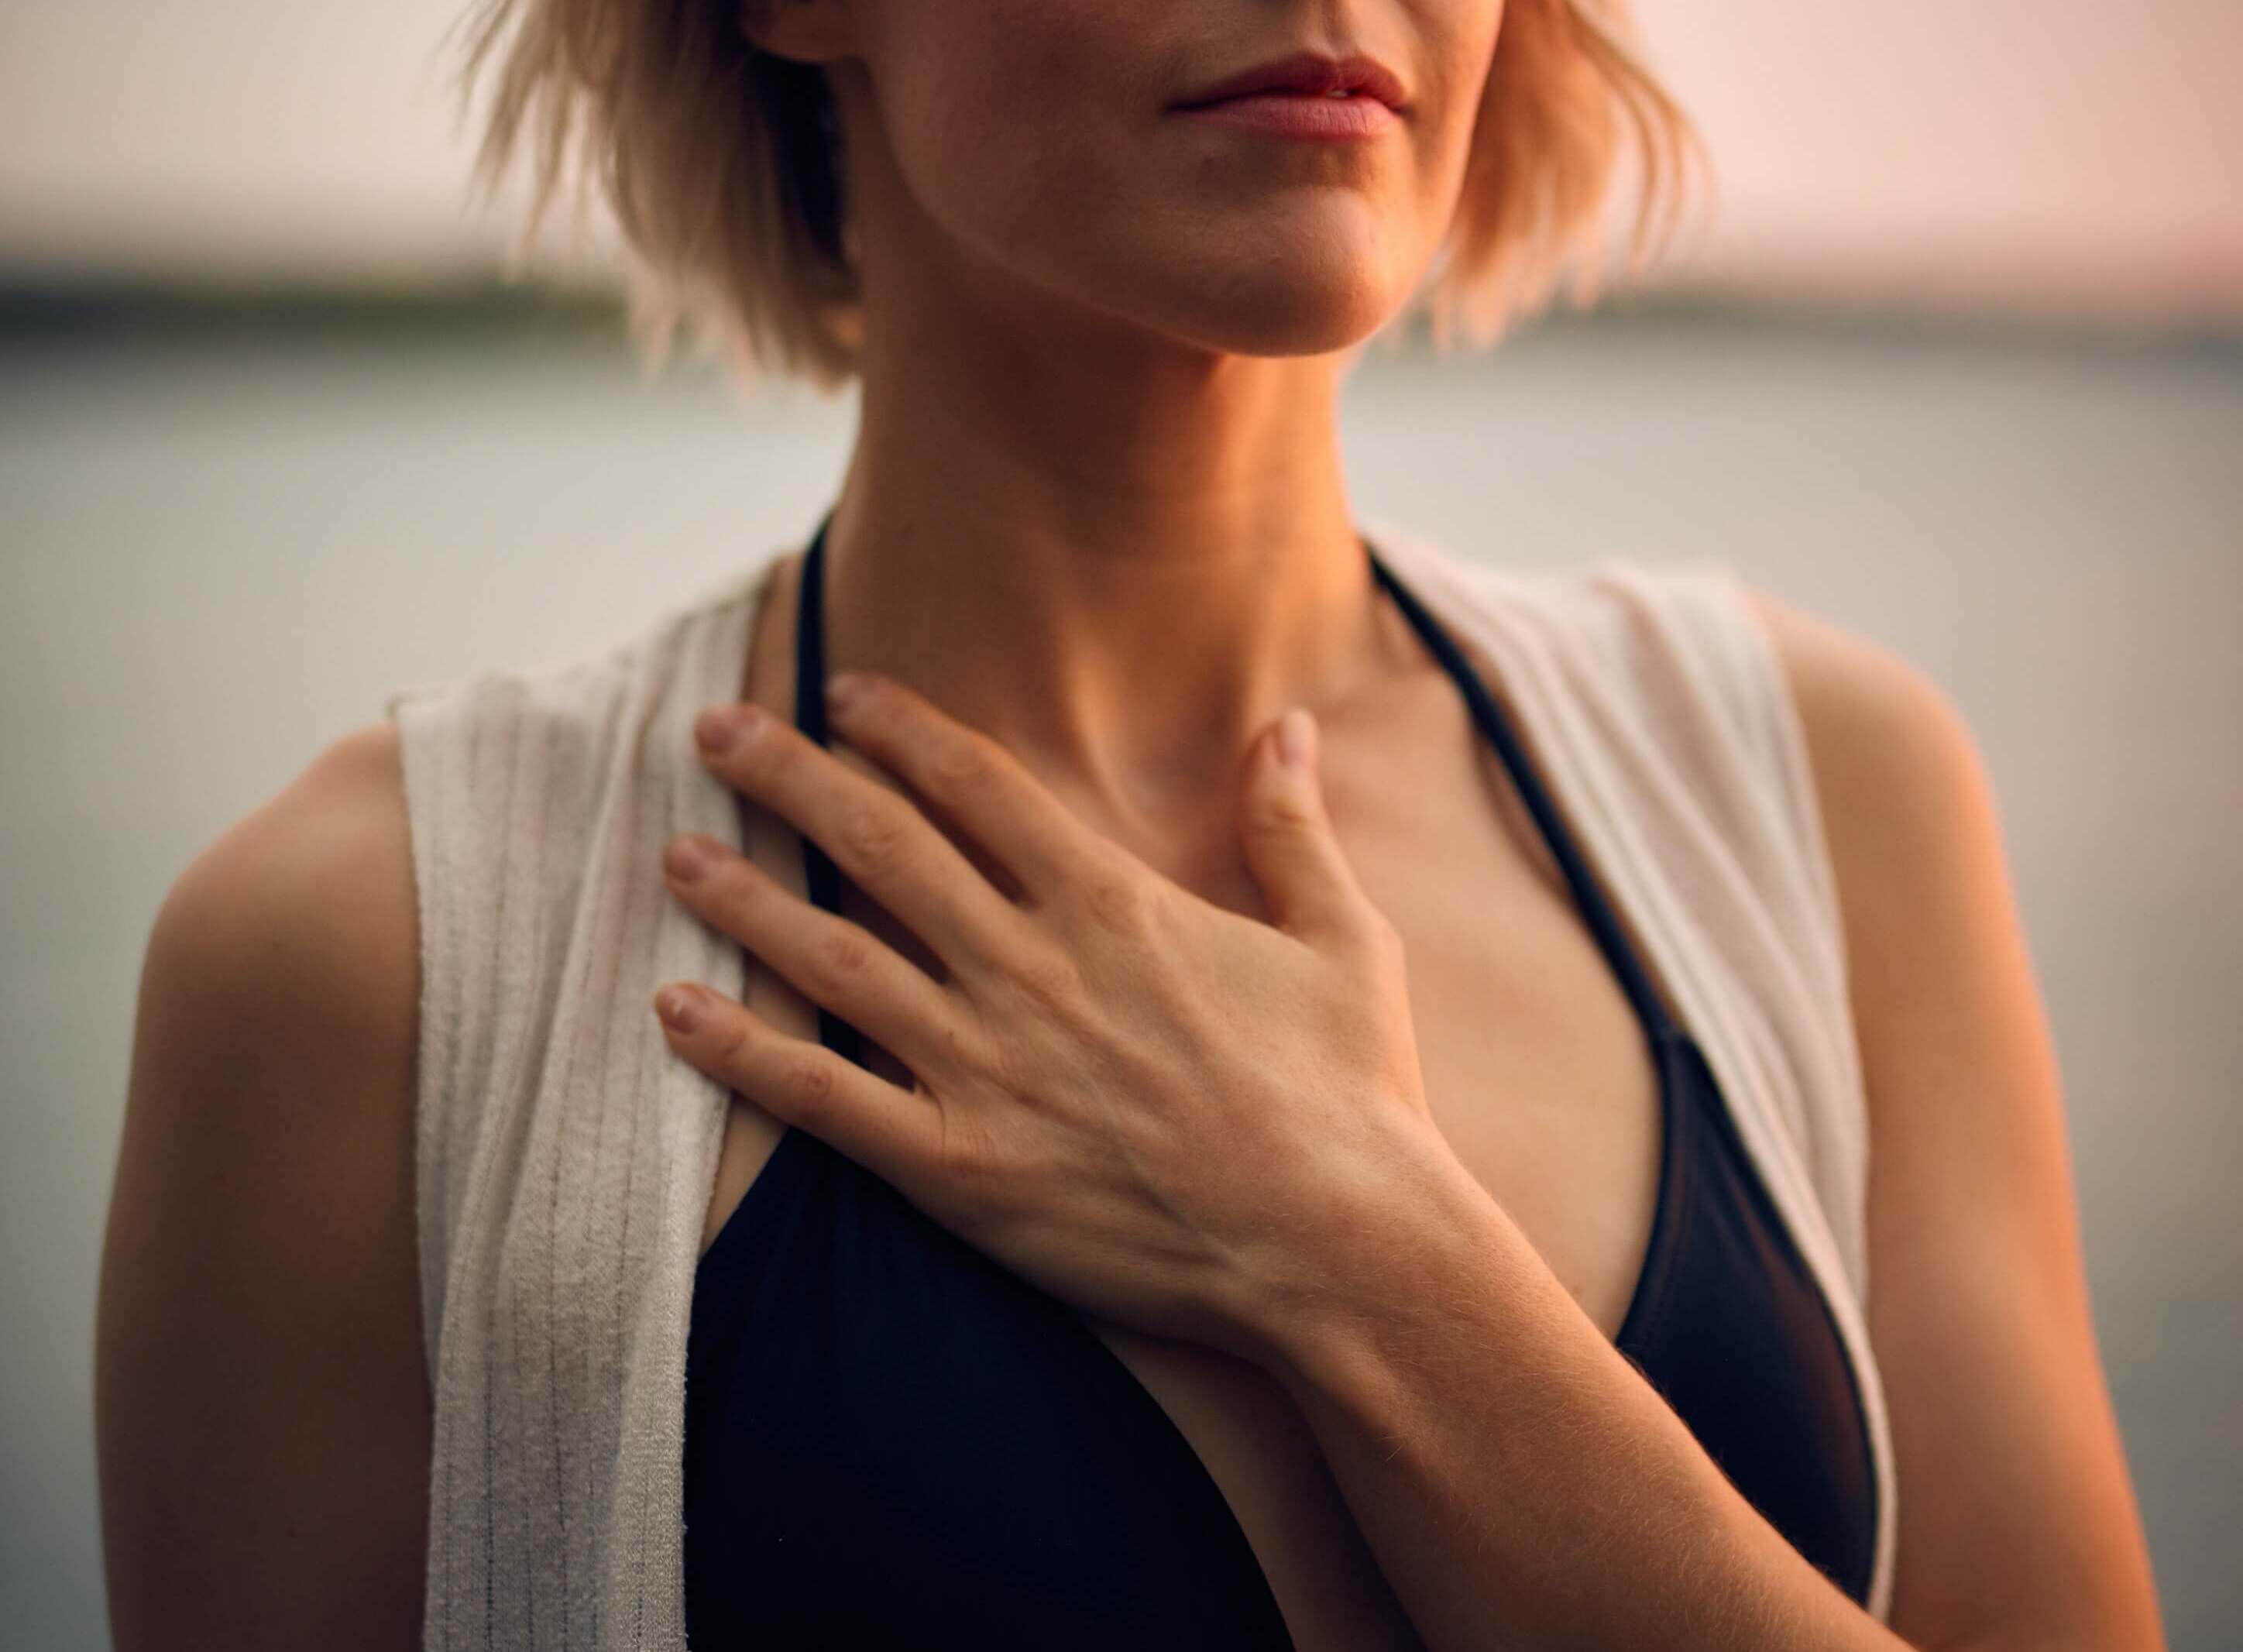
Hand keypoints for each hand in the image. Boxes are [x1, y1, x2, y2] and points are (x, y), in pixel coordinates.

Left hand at [654, 669, 1442, 1362]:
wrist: (1341, 1247)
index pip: (977, 785)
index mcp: (1112, 904)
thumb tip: (1288, 725)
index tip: (842, 692)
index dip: (899, 729)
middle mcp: (1030, 968)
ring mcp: (986, 1067)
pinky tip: (674, 1011)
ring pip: (834, 958)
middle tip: (714, 730)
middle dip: (790, 775)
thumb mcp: (1343, 939)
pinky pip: (824, 1101)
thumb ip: (1292, 826)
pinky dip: (743, 1054)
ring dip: (744, 898)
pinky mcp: (960, 1168)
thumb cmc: (1352, 1095)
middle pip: (881, 844)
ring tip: (674, 852)